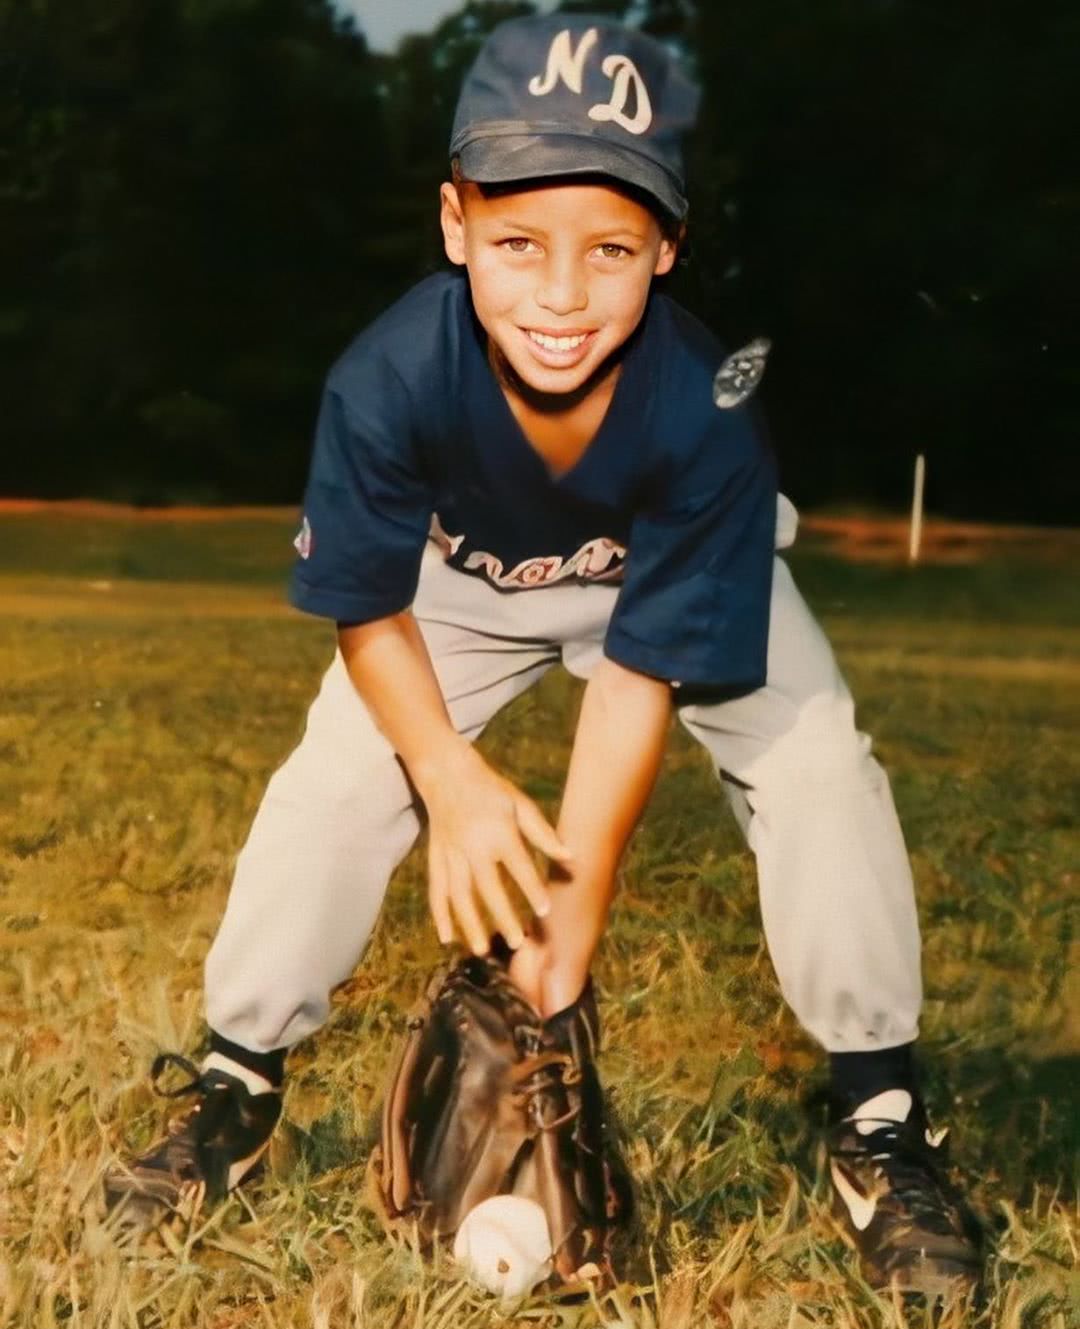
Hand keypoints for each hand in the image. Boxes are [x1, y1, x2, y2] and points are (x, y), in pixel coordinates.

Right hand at [414, 741, 572, 953]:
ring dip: (469, 924)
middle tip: (517, 942)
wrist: (447, 774)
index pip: (518, 866)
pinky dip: (439, 914)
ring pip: (459, 895)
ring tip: (481, 951)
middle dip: (502, 917)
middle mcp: (472, 845)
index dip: (532, 889)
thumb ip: (543, 833)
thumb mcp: (521, 805)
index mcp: (498, 831)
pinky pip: (436, 889)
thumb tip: (569, 856)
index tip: (545, 912)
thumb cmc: (492, 791)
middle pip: (488, 888)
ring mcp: (451, 853)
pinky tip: (446, 938)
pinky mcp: (436, 857)